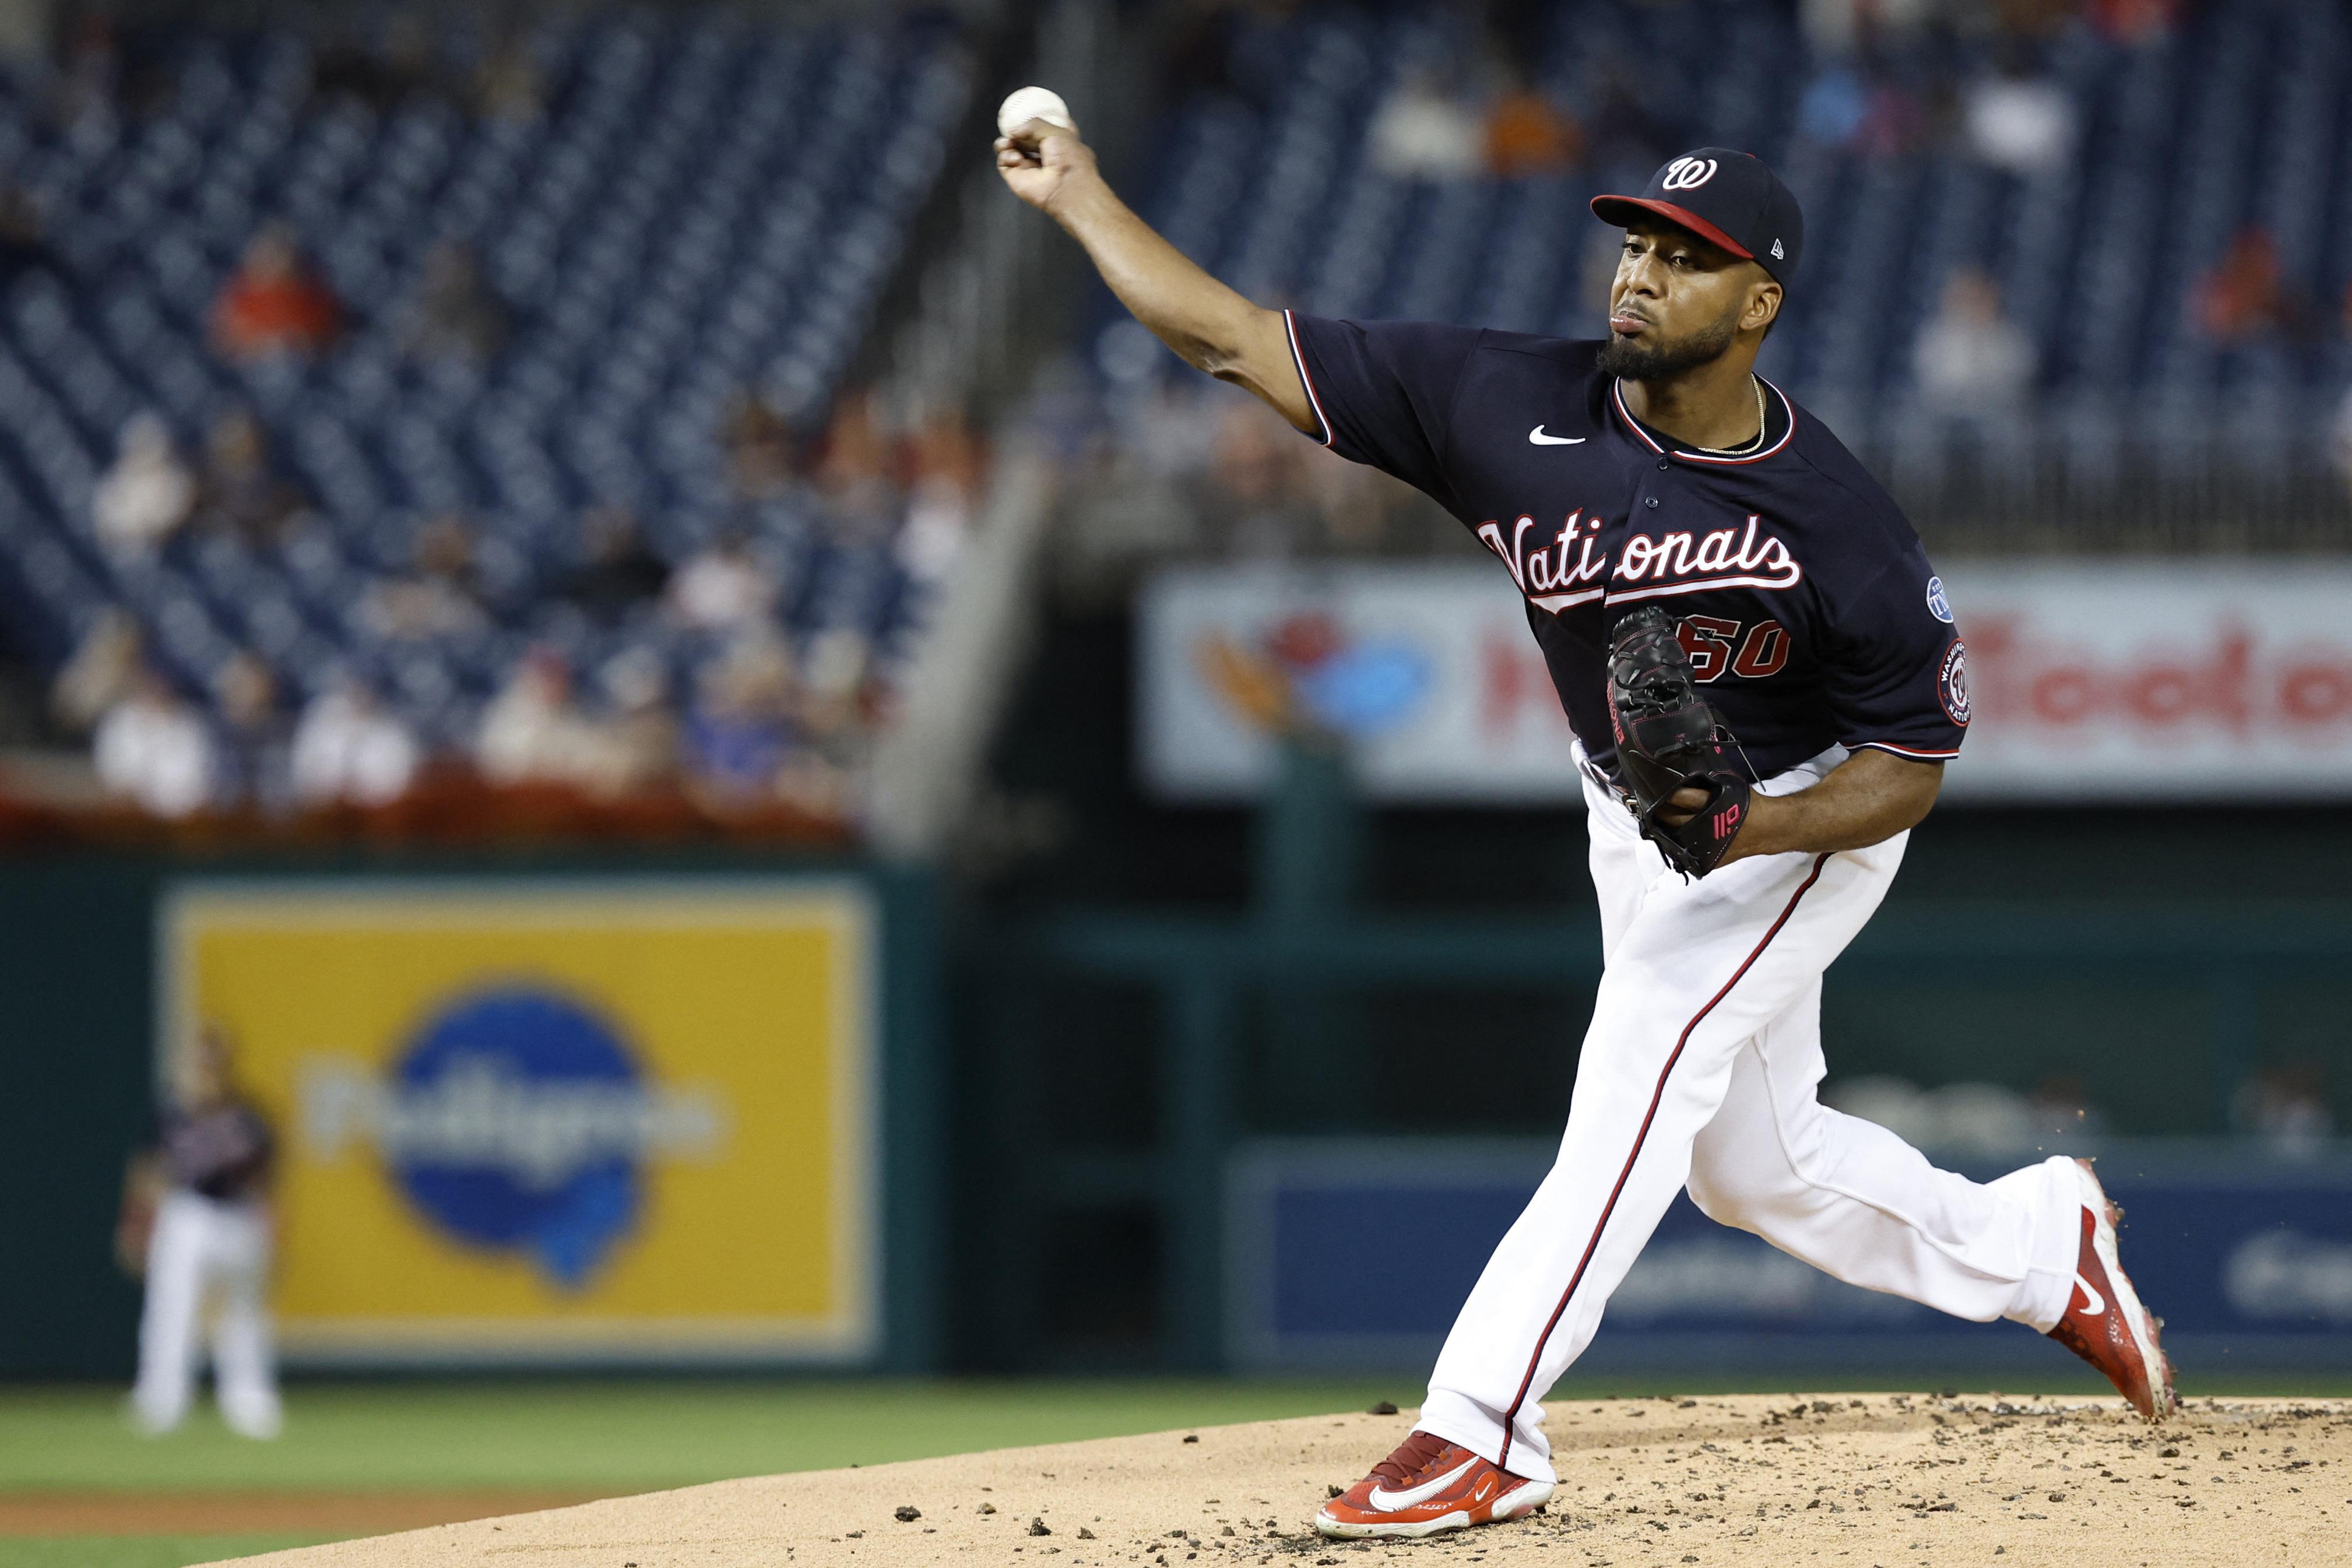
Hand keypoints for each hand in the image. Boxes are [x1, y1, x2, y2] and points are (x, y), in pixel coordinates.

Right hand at [995, 118, 1095, 215]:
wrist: (1066, 187)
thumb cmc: (1070, 160)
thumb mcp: (1057, 131)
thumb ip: (1033, 125)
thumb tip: (1015, 130)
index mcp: (1060, 141)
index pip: (1044, 128)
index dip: (1034, 121)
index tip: (1025, 115)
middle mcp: (1044, 154)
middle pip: (1023, 138)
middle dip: (1016, 132)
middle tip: (1013, 130)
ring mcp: (1029, 166)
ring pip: (1010, 149)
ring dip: (1006, 142)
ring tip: (1009, 143)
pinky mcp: (1017, 177)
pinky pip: (1004, 162)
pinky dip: (1005, 156)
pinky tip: (1015, 158)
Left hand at [1656, 784, 1776, 865]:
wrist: (1767, 829)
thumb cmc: (1748, 804)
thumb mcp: (1728, 787)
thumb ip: (1708, 784)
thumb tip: (1685, 776)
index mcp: (1712, 805)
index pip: (1681, 797)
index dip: (1667, 794)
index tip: (1656, 790)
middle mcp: (1706, 828)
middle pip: (1673, 820)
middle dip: (1661, 812)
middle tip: (1653, 806)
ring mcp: (1705, 847)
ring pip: (1675, 838)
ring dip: (1665, 829)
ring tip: (1659, 821)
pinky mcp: (1707, 860)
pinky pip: (1685, 852)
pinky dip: (1677, 843)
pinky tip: (1672, 836)